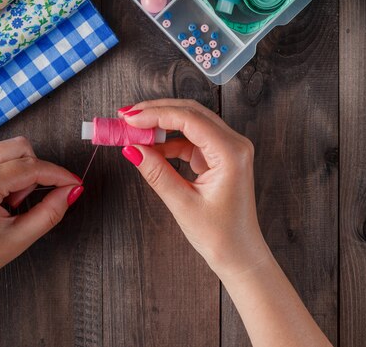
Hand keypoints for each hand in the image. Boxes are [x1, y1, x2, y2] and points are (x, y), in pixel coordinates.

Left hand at [0, 137, 83, 298]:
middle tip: (27, 202)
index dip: (58, 174)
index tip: (75, 183)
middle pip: (20, 147)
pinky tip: (0, 198)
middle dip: (36, 171)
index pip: (31, 166)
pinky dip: (7, 172)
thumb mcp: (19, 238)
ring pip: (8, 150)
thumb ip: (50, 211)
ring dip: (20, 171)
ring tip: (11, 203)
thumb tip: (72, 191)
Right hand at [118, 99, 268, 278]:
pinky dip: (169, 140)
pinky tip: (150, 147)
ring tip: (133, 131)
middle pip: (191, 113)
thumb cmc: (219, 235)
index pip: (189, 119)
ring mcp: (228, 149)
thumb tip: (132, 149)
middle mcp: (234, 144)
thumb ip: (157, 172)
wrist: (239, 254)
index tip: (129, 118)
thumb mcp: (183, 204)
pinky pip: (191, 139)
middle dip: (157, 112)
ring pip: (191, 122)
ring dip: (162, 124)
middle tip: (126, 117)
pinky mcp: (219, 157)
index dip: (156, 114)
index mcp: (231, 153)